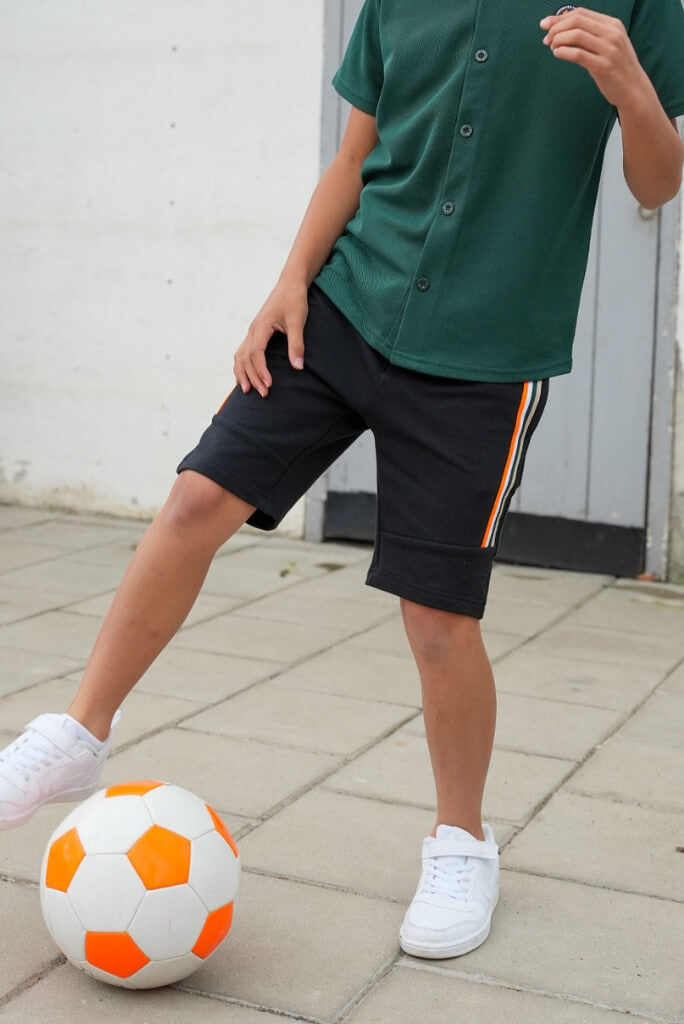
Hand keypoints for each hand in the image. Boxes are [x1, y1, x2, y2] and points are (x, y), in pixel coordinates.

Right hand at [233, 278, 308, 397]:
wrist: (289, 284)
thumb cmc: (294, 300)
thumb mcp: (298, 321)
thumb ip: (297, 344)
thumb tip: (298, 366)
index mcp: (261, 326)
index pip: (256, 353)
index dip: (261, 370)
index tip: (269, 384)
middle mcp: (252, 330)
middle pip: (245, 358)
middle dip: (252, 377)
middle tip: (264, 394)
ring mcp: (252, 332)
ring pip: (240, 356)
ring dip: (242, 373)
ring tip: (247, 391)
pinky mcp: (255, 333)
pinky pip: (243, 352)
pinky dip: (241, 366)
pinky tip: (244, 377)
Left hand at [539, 7, 647, 110]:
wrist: (634, 89)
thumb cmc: (617, 67)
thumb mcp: (609, 44)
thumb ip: (590, 34)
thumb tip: (563, 25)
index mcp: (612, 24)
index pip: (581, 13)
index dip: (560, 18)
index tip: (546, 25)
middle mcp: (612, 34)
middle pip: (577, 21)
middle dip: (557, 28)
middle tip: (546, 38)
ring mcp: (609, 49)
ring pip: (577, 35)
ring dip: (559, 40)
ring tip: (552, 47)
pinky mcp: (603, 66)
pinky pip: (579, 54)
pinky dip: (564, 52)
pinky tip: (557, 53)